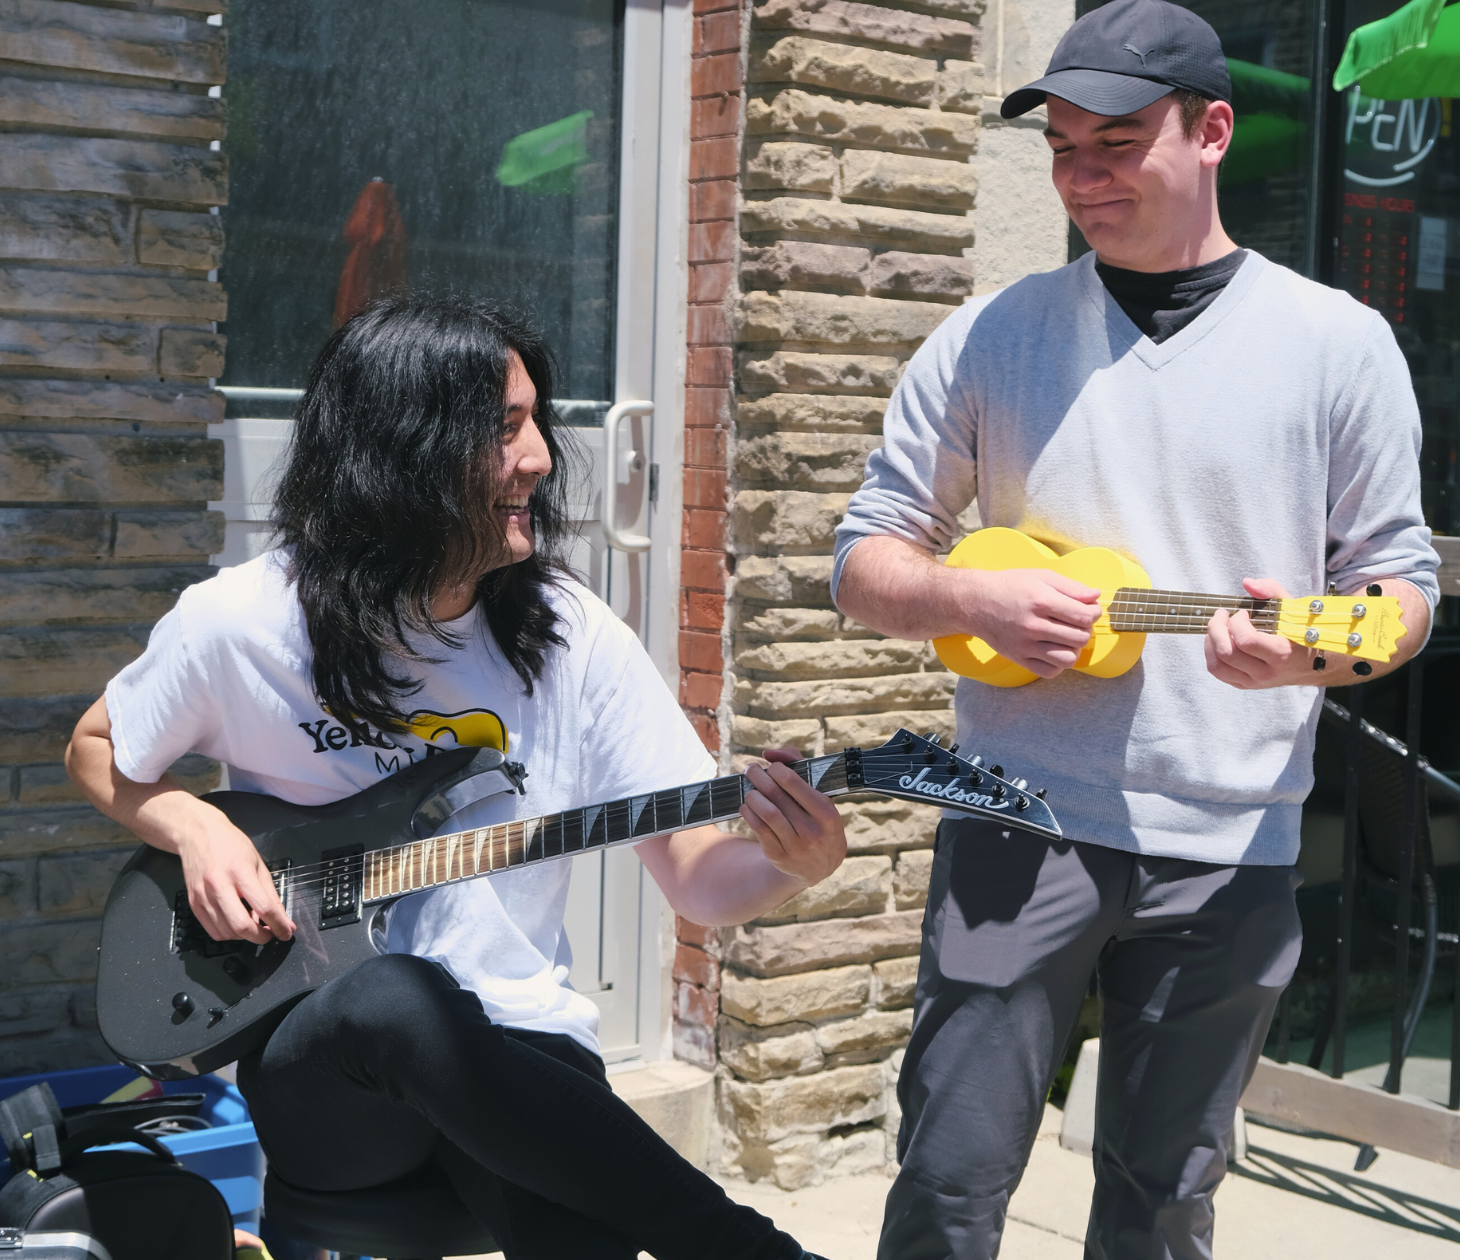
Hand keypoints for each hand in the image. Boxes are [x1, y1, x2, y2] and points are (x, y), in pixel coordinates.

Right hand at [176, 804, 294, 943]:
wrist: (197, 834)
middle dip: (260, 937)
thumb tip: (285, 921)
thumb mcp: (258, 864)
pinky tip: (236, 925)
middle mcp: (218, 885)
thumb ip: (271, 894)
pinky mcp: (192, 904)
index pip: (263, 906)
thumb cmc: (231, 845)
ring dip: (244, 937)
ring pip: (226, 932)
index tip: (286, 933)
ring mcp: (202, 896)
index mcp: (240, 871)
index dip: (278, 925)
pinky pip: (212, 930)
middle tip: (271, 934)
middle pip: (241, 925)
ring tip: (254, 926)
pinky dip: (228, 934)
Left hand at [740, 747, 846, 891]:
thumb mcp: (820, 796)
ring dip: (751, 795)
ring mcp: (795, 845)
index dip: (776, 768)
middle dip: (758, 777)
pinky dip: (748, 813)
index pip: (793, 781)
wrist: (820, 866)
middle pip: (775, 794)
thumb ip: (798, 766)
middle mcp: (812, 830)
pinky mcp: (778, 855)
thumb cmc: (818, 820)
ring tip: (750, 789)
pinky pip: (758, 828)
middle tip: (751, 770)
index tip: (772, 766)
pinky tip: (748, 806)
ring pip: (765, 812)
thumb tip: (768, 753)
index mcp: (826, 813)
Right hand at [961, 568, 1101, 677]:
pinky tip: (1054, 650)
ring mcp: (1025, 645)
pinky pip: (1050, 671)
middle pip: (1079, 638)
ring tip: (1066, 637)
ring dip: (1073, 648)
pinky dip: (1058, 664)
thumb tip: (1096, 596)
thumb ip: (1071, 587)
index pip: (1084, 616)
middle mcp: (1033, 625)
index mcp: (1041, 601)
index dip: (1094, 613)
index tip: (1089, 609)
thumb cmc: (1010, 586)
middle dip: (1084, 629)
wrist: (975, 602)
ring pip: (1068, 658)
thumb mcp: (1041, 576)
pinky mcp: (1018, 658)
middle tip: (1075, 622)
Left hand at [1205, 578, 1310, 689]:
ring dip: (1211, 643)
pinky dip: (1212, 655)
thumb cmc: (1301, 633)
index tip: (1242, 612)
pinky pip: (1219, 673)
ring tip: (1217, 628)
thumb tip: (1248, 583)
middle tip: (1221, 615)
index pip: (1246, 641)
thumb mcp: (1293, 608)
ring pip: (1218, 666)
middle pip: (1226, 653)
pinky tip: (1219, 641)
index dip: (1236, 623)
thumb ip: (1272, 591)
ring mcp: (1255, 682)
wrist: (1314, 664)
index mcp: (1281, 653)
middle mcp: (1267, 672)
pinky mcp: (1246, 685)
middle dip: (1216, 628)